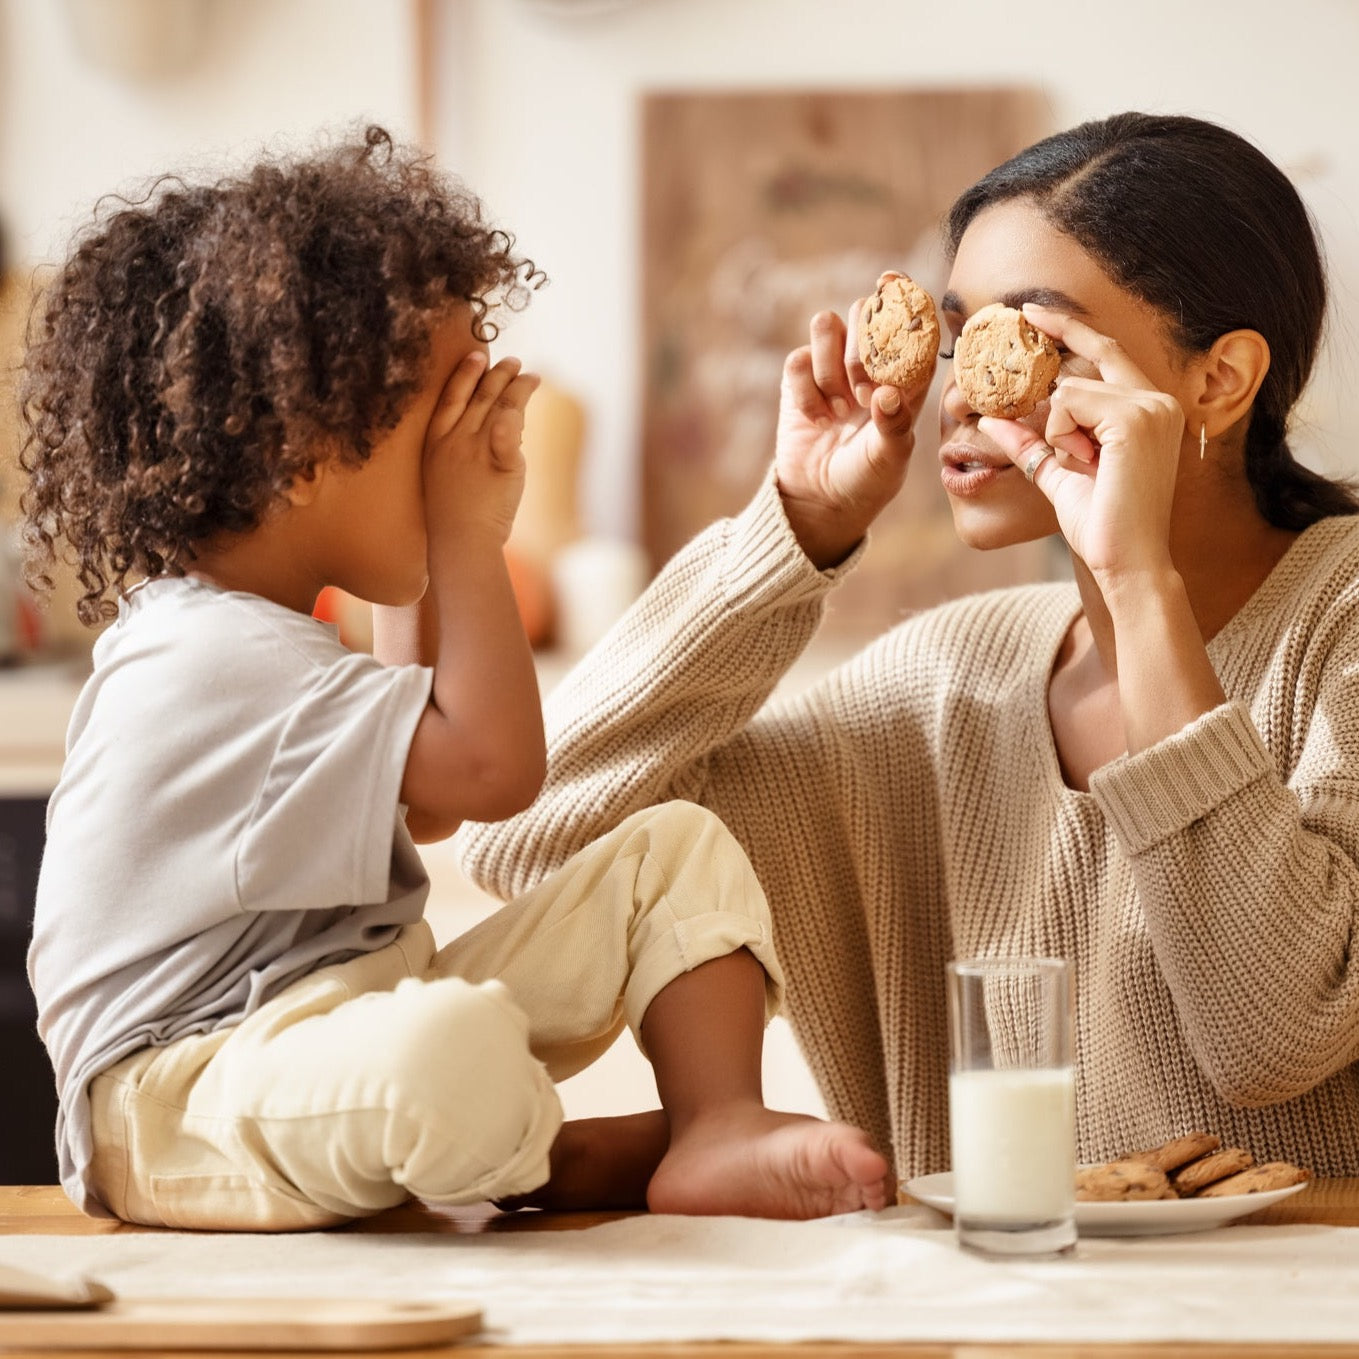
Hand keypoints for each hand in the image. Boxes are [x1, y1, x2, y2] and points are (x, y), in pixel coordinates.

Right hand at [424, 351, 540, 547]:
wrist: (459, 542)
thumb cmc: (453, 516)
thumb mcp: (447, 476)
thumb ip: (464, 449)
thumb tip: (491, 426)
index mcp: (436, 442)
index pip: (451, 397)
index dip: (464, 374)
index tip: (476, 355)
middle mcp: (456, 440)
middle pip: (480, 396)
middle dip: (498, 375)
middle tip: (513, 362)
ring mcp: (478, 450)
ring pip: (500, 405)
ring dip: (517, 386)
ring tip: (530, 376)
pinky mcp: (503, 463)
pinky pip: (512, 429)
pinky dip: (521, 409)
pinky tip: (532, 387)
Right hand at [774, 282, 926, 568]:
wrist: (821, 500)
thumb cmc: (867, 479)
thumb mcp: (890, 458)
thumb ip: (894, 424)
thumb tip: (886, 391)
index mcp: (906, 373)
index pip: (909, 321)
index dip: (903, 296)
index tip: (891, 282)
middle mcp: (870, 361)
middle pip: (864, 311)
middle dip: (860, 349)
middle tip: (862, 394)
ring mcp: (832, 367)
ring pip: (826, 325)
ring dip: (830, 367)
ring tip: (839, 411)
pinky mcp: (799, 378)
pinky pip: (798, 359)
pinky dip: (806, 391)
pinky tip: (818, 419)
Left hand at [980, 304, 1184, 582]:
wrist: (1127, 561)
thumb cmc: (1101, 525)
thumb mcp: (1059, 474)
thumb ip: (1032, 443)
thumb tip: (991, 420)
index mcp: (1151, 408)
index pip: (1106, 351)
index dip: (1069, 329)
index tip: (1032, 312)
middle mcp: (1158, 398)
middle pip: (1082, 369)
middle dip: (1058, 407)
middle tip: (1069, 427)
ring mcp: (1151, 404)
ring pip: (1069, 390)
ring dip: (1060, 433)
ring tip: (1088, 468)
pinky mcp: (1136, 417)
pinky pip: (1068, 405)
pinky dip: (1062, 436)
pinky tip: (1087, 463)